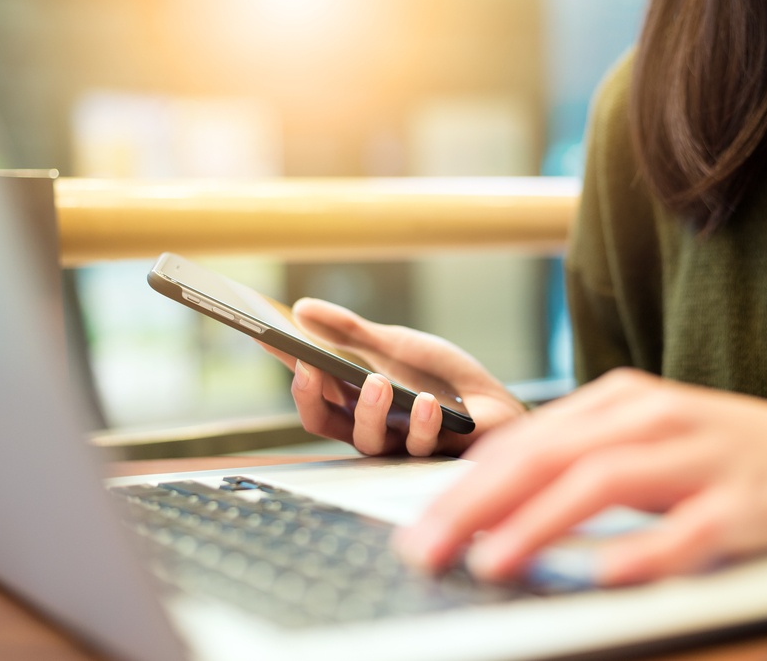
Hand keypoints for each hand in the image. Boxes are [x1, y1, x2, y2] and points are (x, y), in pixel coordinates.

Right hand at [266, 298, 524, 456]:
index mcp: (351, 399)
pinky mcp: (433, 457)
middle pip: (322, 422)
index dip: (287, 366)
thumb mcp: (394, 344)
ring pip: (367, 440)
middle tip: (311, 367)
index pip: (310, 387)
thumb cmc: (443, 376)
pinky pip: (419, 447)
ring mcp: (397, 445)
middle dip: (310, 396)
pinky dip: (421, 423)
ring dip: (370, 410)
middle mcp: (367, 426)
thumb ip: (350, 332)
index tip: (270, 340)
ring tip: (378, 382)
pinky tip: (426, 402)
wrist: (496, 401)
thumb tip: (302, 308)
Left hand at [394, 368, 766, 585]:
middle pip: (548, 457)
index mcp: (617, 400)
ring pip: (604, 483)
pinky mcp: (743, 501)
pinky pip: (689, 530)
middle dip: (477, 505)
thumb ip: (573, 455)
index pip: (524, 441)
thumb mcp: (637, 438)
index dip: (464, 483)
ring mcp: (698, 456)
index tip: (420, 522)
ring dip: (541, 525)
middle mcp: (650, 417)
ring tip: (492, 563)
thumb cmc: (714, 451)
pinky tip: (605, 577)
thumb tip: (490, 494)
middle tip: (428, 548)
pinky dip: (645, 552)